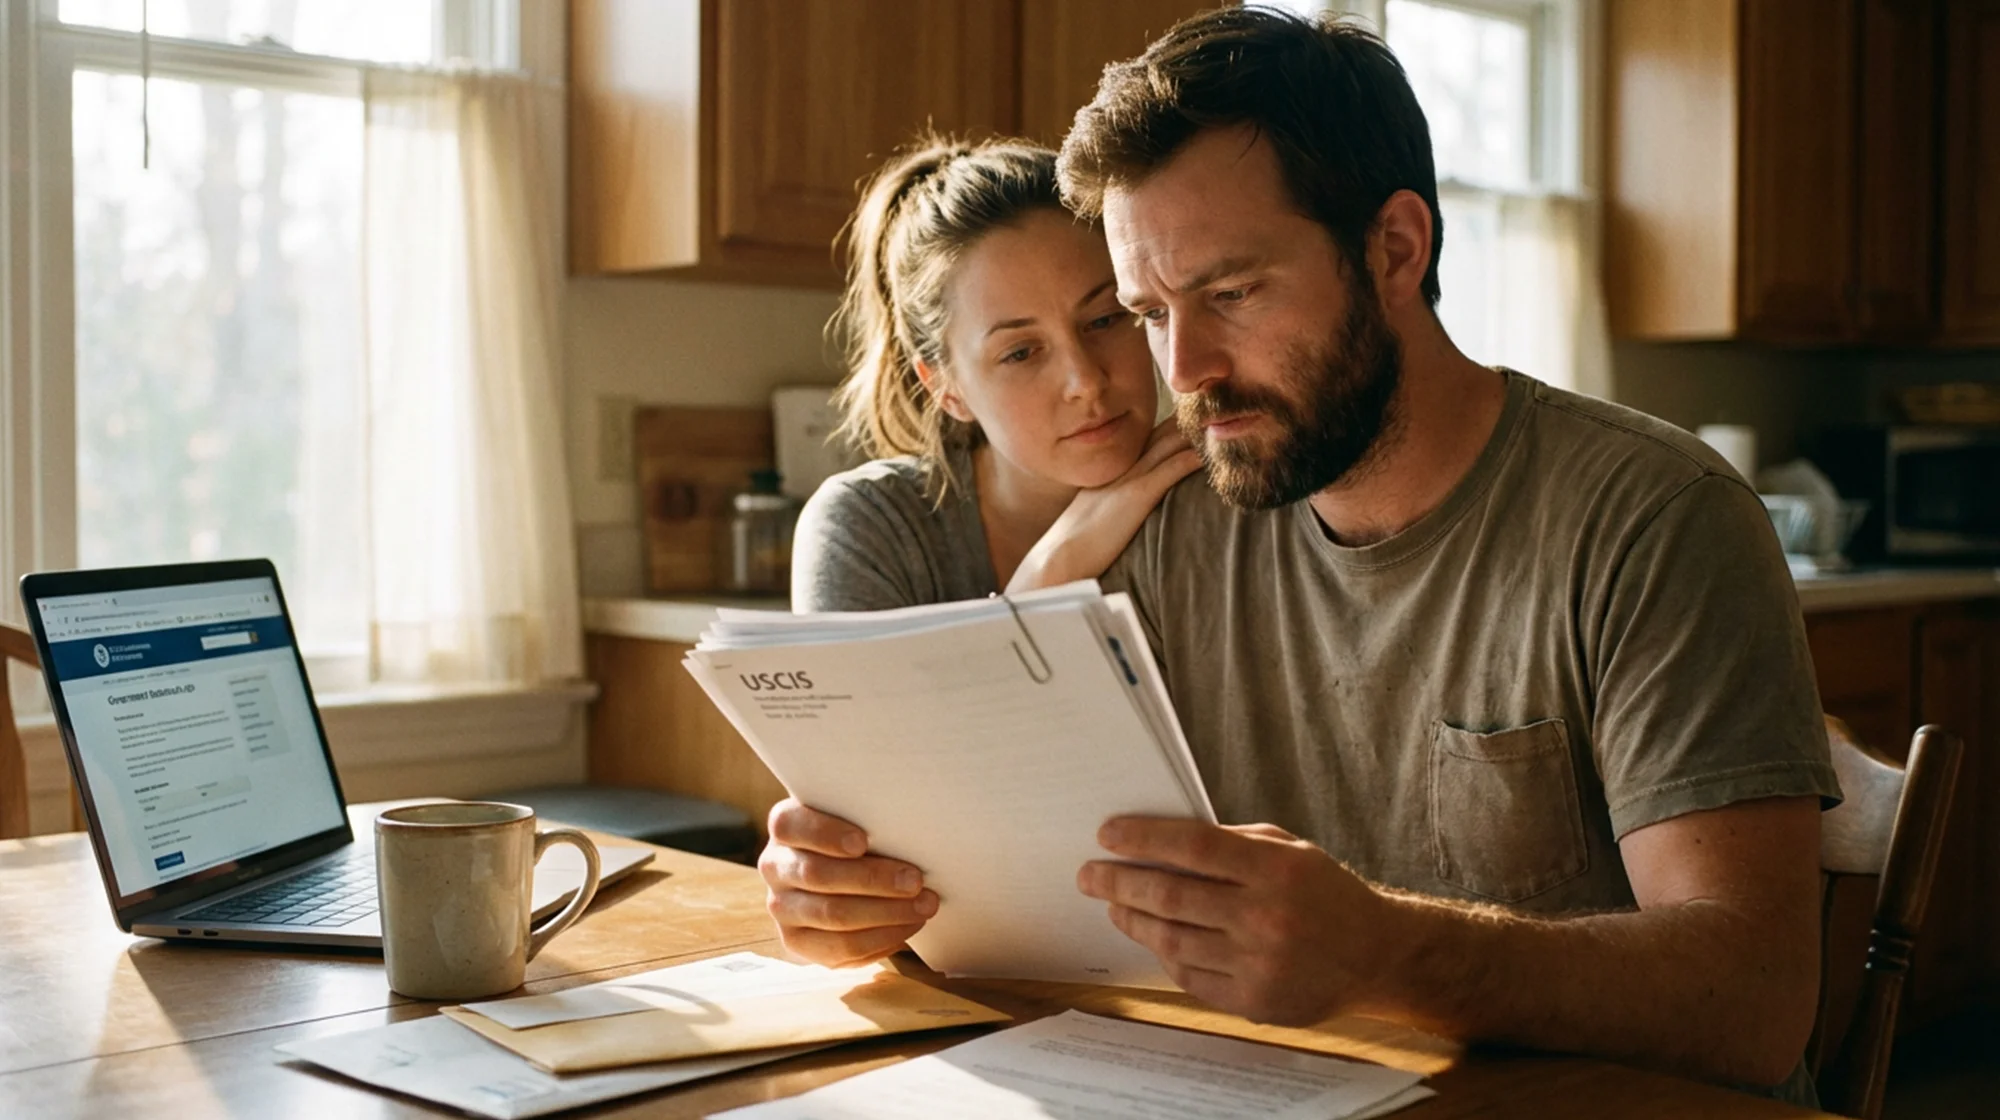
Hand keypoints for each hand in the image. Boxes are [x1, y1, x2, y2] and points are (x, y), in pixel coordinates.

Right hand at [758, 799, 938, 966]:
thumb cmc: (857, 839)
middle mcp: (775, 867)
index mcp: (785, 827)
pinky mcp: (796, 942)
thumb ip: (868, 819)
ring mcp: (782, 907)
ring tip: (923, 906)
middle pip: (817, 874)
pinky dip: (881, 939)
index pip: (791, 825)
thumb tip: (909, 834)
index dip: (825, 834)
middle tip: (915, 881)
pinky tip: (907, 927)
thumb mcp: (857, 820)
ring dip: (886, 913)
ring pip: (832, 915)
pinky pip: (840, 948)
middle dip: (873, 879)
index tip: (862, 842)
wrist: (838, 877)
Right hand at [1006, 419, 1200, 591]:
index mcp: (1111, 472)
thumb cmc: (1073, 549)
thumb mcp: (1093, 518)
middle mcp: (1121, 468)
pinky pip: (1172, 468)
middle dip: (1188, 420)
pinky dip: (1194, 458)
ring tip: (1223, 421)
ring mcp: (1129, 478)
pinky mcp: (1137, 495)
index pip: (1146, 440)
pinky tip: (1212, 452)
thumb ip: (1112, 509)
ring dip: (1196, 433)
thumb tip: (1123, 515)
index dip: (1171, 427)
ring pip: (1169, 444)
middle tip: (1217, 407)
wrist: (1058, 559)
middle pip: (1160, 433)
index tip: (1194, 419)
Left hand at [1078, 818, 1398, 1025]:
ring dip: (1133, 920)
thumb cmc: (1325, 892)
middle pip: (1171, 896)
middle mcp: (1267, 917)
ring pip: (1173, 940)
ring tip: (1113, 905)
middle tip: (1089, 874)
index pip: (1192, 846)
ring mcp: (1260, 964)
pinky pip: (1191, 976)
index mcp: (1277, 870)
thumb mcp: (1290, 850)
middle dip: (1119, 883)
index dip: (1143, 838)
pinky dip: (1164, 954)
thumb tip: (1163, 839)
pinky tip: (1152, 937)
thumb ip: (1233, 842)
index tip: (1107, 833)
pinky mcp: (1255, 1000)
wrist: (1375, 955)